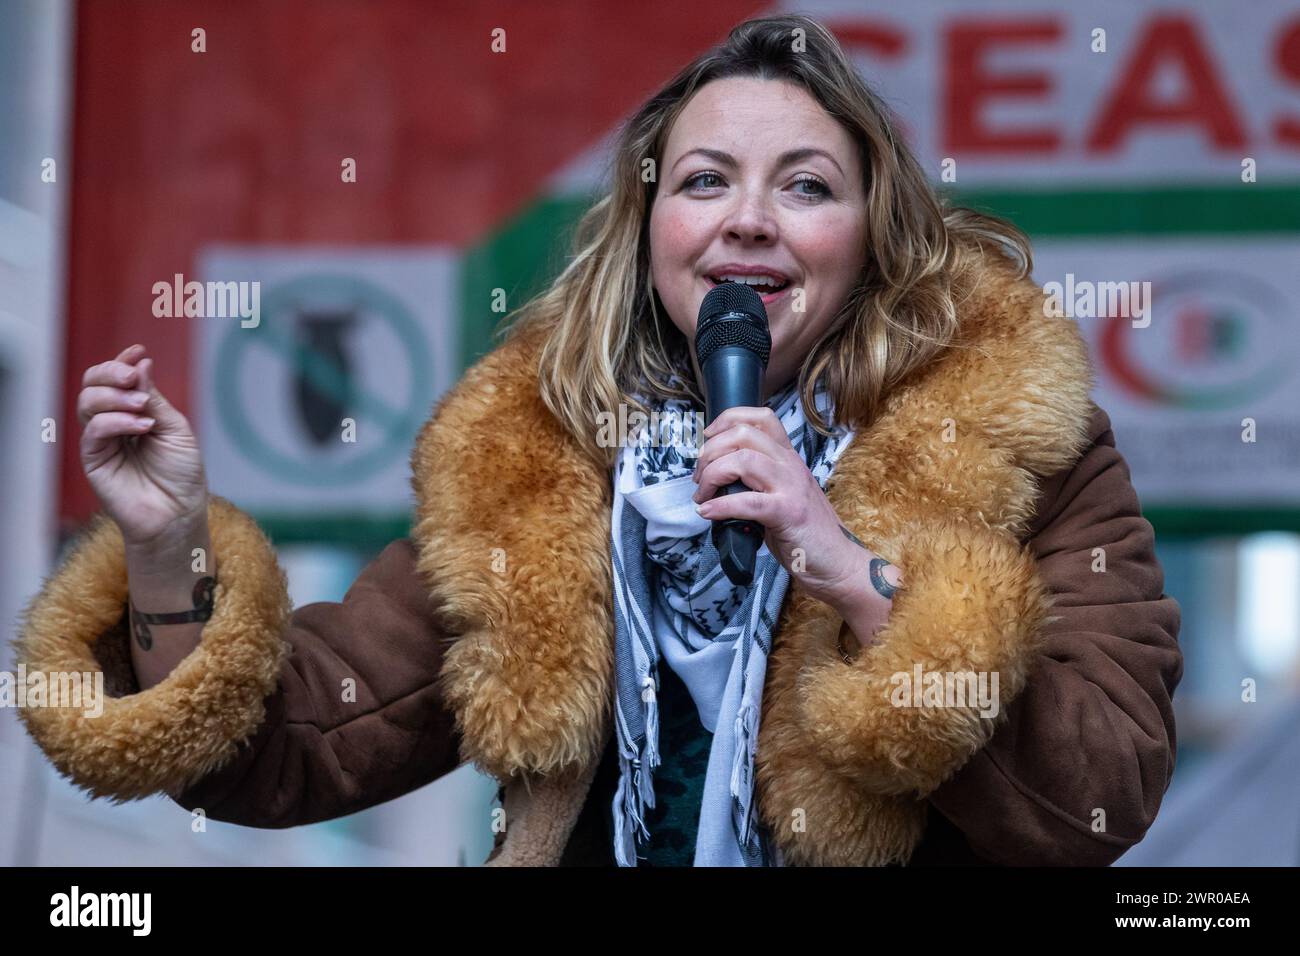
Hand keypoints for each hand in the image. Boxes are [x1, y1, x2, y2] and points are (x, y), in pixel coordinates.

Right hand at [78, 344, 209, 554]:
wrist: (179, 512)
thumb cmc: (182, 474)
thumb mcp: (175, 429)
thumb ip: (155, 399)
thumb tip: (141, 364)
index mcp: (133, 411)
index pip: (115, 379)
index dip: (122, 361)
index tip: (138, 351)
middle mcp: (113, 423)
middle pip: (93, 383)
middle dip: (111, 373)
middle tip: (134, 378)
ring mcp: (101, 440)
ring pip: (87, 402)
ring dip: (115, 396)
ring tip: (143, 405)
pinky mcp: (94, 460)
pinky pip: (93, 430)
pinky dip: (116, 421)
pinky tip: (142, 425)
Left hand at [690, 406, 891, 617]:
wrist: (838, 564)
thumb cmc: (806, 534)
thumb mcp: (782, 496)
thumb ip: (757, 483)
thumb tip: (718, 483)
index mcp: (788, 458)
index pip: (760, 418)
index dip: (727, 420)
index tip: (708, 439)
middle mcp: (791, 466)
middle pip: (743, 434)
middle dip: (710, 451)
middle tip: (700, 477)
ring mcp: (791, 488)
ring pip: (743, 460)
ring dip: (712, 475)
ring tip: (703, 496)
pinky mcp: (788, 514)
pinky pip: (747, 501)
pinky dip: (720, 506)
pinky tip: (708, 513)